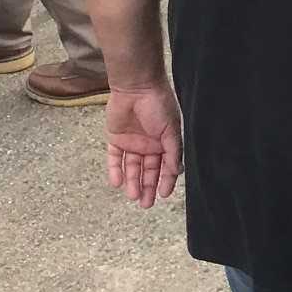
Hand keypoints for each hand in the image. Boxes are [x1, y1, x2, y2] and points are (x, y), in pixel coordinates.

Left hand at [104, 81, 182, 209]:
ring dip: (132, 181)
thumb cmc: (158, 104)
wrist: (136, 87)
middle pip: (148, 170)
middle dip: (148, 186)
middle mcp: (149, 143)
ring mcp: (132, 142)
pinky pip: (114, 158)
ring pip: (132, 167)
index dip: (166, 180)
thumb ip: (173, 151)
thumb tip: (177, 172)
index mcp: (165, 141)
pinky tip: (116, 182)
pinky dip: (115, 170)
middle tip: (146, 204)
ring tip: (133, 196)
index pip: (166, 165)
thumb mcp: (171, 129)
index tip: (164, 194)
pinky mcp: (115, 138)